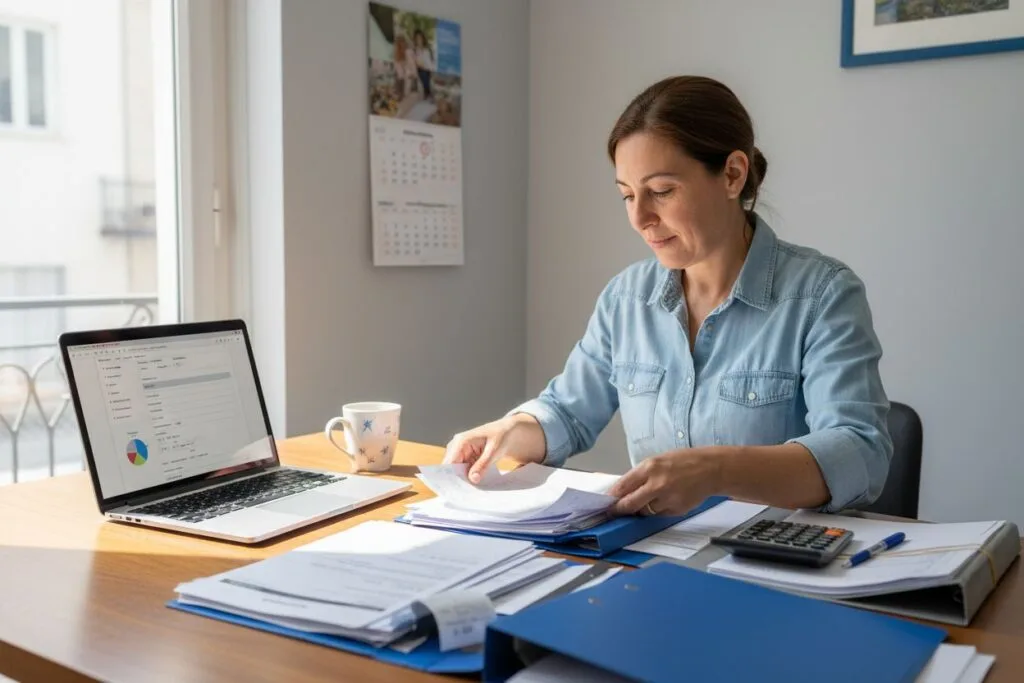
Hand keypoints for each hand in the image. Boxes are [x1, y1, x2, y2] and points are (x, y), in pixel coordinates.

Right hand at [443, 413, 546, 483]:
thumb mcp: (494, 451)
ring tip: (472, 491)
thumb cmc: (501, 437)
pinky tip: (475, 485)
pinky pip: (463, 471)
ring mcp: (460, 453)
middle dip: (458, 480)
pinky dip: (468, 478)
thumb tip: (472, 479)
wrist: (508, 432)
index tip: (457, 490)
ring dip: (463, 480)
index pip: (449, 462)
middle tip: (467, 494)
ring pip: (457, 471)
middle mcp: (456, 446)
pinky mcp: (465, 458)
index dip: (451, 477)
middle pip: (451, 468)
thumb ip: (483, 465)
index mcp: (461, 441)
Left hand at [607, 448, 722, 516]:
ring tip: (650, 499)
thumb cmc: (684, 461)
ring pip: (645, 512)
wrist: (712, 469)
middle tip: (614, 512)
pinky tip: (666, 500)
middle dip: (619, 510)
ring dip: (642, 509)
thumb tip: (623, 490)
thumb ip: (641, 475)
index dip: (612, 497)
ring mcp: (667, 499)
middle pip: (629, 505)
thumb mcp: (658, 460)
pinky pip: (659, 515)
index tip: (605, 503)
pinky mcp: (676, 510)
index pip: (622, 486)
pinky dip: (658, 510)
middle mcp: (656, 484)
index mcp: (649, 468)